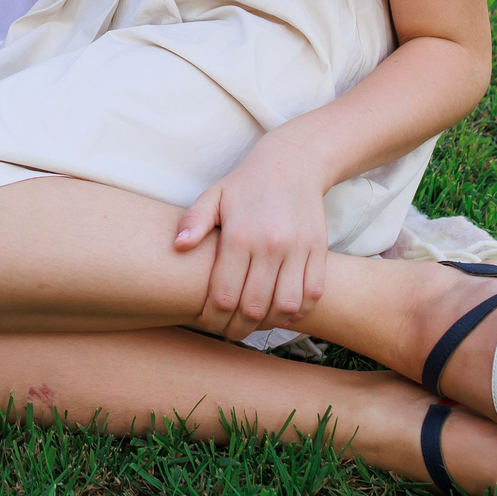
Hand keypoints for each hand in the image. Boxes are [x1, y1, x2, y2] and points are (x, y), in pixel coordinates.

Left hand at [174, 151, 330, 342]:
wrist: (293, 164)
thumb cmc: (246, 185)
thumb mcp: (214, 195)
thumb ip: (193, 221)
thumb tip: (178, 246)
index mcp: (239, 235)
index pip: (223, 294)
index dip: (213, 317)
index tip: (207, 321)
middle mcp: (270, 245)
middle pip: (253, 307)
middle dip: (238, 328)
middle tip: (229, 331)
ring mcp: (298, 249)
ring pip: (285, 306)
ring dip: (268, 324)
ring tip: (254, 324)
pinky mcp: (318, 251)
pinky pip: (312, 294)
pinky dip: (298, 311)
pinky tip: (281, 312)